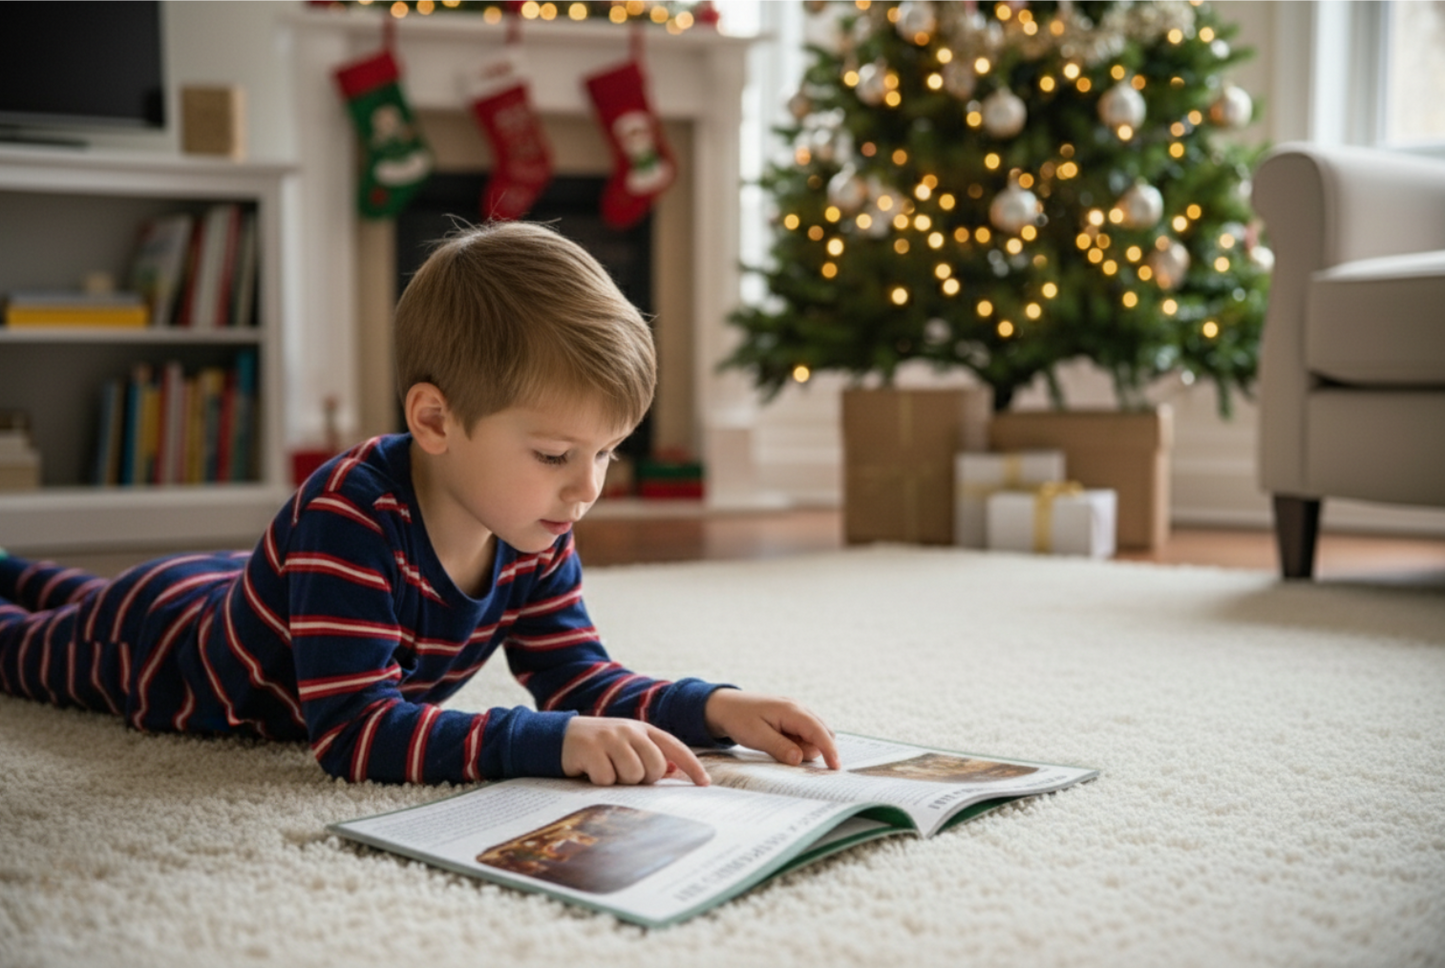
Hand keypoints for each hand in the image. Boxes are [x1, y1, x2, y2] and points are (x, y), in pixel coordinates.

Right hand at [561, 716, 710, 786]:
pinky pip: (607, 780)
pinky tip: (590, 770)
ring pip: (632, 775)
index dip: (692, 766)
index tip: (704, 783)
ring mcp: (610, 738)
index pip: (674, 747)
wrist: (559, 736)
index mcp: (642, 729)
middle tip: (624, 774)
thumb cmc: (599, 747)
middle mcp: (629, 730)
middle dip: (643, 779)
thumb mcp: (626, 745)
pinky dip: (599, 782)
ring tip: (606, 770)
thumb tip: (672, 771)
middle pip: (654, 767)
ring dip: (619, 781)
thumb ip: (648, 755)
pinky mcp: (591, 749)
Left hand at [704, 689, 839, 769]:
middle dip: (817, 749)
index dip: (829, 750)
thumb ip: (780, 748)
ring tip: (777, 746)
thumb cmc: (739, 719)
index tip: (835, 768)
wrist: (724, 706)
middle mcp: (798, 708)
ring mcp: (796, 711)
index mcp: (791, 710)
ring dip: (805, 747)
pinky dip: (799, 743)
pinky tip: (780, 744)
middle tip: (790, 757)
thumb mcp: (757, 736)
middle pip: (823, 731)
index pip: (818, 731)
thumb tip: (800, 759)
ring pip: (815, 733)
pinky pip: (805, 732)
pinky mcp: (791, 717)